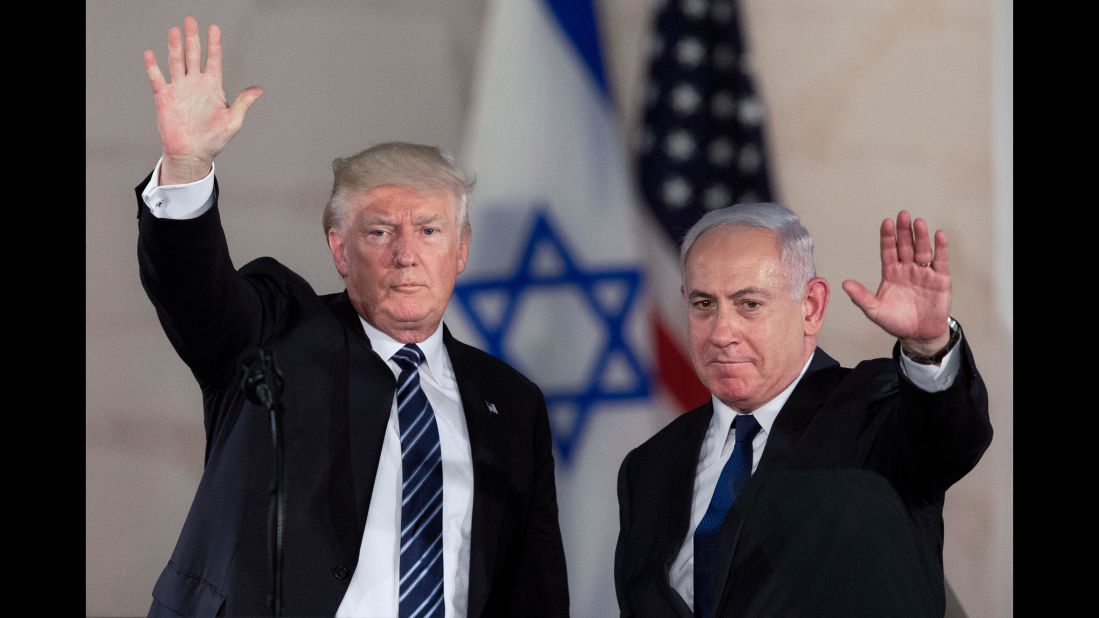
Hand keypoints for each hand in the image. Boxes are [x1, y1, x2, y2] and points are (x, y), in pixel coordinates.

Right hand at [143, 16, 262, 183]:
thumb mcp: (233, 120)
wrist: (192, 153)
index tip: (214, 28)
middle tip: (191, 20)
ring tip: (175, 31)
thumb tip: (259, 89)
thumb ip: (243, 102)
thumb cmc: (214, 139)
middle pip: (193, 55)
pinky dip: (153, 67)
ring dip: (175, 47)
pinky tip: (150, 54)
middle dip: (193, 38)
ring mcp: (179, 89)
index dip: (214, 44)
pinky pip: (157, 79)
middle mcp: (195, 84)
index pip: (213, 60)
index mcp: (212, 87)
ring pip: (176, 62)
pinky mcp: (164, 97)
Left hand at [841, 211, 951, 356]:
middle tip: (903, 215)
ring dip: (920, 236)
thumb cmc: (897, 322)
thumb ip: (861, 297)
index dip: (887, 237)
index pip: (888, 251)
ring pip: (922, 250)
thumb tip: (845, 284)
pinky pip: (940, 261)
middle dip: (903, 231)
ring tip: (918, 222)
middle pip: (905, 246)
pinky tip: (938, 235)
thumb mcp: (875, 311)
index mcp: (891, 273)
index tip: (886, 223)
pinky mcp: (940, 279)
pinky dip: (940, 248)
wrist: (919, 335)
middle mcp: (907, 269)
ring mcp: (924, 273)